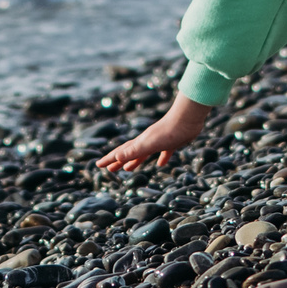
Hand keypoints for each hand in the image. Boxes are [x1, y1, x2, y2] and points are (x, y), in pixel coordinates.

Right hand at [96, 94, 211, 170]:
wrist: (188, 118)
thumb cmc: (169, 131)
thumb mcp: (149, 144)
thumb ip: (134, 151)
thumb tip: (117, 157)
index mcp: (140, 142)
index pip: (121, 152)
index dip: (109, 159)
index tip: (98, 165)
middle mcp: (147, 141)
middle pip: (129, 153)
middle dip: (118, 161)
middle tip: (109, 169)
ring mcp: (159, 141)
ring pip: (143, 153)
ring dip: (135, 161)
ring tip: (129, 168)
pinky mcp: (172, 142)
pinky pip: (163, 153)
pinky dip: (160, 159)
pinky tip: (160, 164)